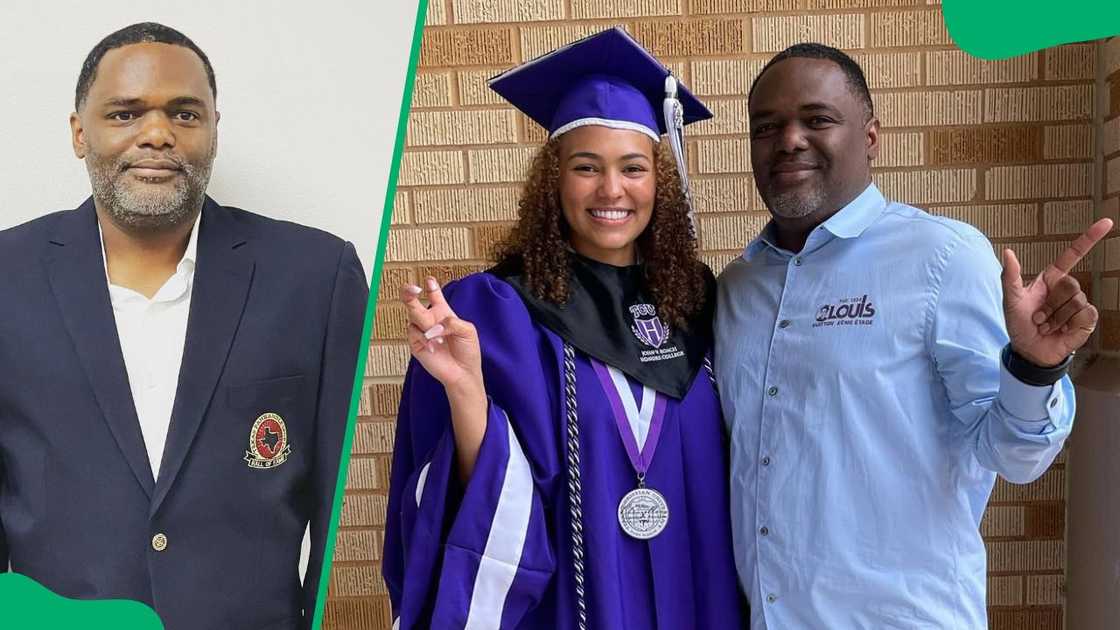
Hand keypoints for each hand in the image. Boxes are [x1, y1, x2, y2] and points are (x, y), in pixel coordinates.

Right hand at [402, 277, 483, 396]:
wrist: (463, 372)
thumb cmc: (467, 351)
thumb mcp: (468, 330)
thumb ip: (452, 322)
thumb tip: (435, 326)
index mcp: (443, 313)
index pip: (434, 295)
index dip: (431, 287)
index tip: (429, 280)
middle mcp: (430, 320)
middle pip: (414, 302)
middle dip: (409, 292)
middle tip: (412, 288)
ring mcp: (422, 331)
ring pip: (413, 315)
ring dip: (426, 322)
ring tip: (437, 333)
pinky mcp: (416, 344)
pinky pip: (414, 333)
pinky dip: (425, 337)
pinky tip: (435, 345)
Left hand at [1002, 218, 1113, 366]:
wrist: (1028, 350)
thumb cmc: (1019, 323)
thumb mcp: (1010, 299)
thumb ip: (1010, 276)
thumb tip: (1008, 252)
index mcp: (1051, 279)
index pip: (1072, 254)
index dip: (1090, 238)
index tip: (1106, 222)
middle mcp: (1067, 289)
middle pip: (1070, 284)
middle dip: (1050, 304)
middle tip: (1038, 317)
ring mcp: (1078, 304)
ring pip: (1076, 301)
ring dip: (1056, 317)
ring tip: (1046, 325)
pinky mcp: (1086, 320)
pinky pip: (1085, 314)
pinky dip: (1069, 324)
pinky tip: (1061, 331)